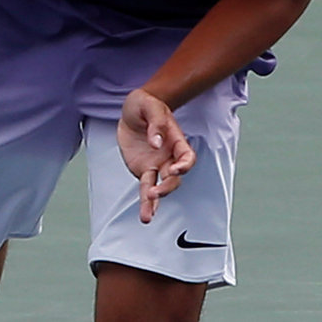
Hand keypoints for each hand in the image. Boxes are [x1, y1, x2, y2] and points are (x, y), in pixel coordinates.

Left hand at [117, 89, 195, 222]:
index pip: (187, 157)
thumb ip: (155, 124)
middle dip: (167, 187)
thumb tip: (156, 143)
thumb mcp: (149, 107)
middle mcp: (169, 156)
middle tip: (155, 192)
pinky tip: (145, 215)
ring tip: (147, 215)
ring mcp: (157, 165)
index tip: (175, 170)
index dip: (184, 165)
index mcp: (176, 140)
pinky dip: (145, 202)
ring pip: (160, 187)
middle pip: (175, 177)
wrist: (134, 110)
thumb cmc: (146, 105)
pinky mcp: (143, 170)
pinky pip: (145, 188)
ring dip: (155, 202)